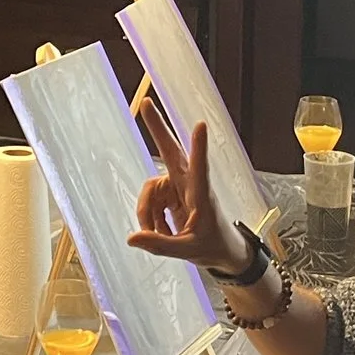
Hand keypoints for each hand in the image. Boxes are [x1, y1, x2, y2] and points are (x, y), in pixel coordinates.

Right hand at [130, 120, 247, 275]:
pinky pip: (149, 202)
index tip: (201, 125)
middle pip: (170, 151)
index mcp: (202, 195)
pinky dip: (150, 220)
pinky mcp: (170, 194)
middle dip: (157, 128)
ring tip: (160, 236)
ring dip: (148, 215)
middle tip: (145, 103)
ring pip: (150, 191)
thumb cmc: (213, 246)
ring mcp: (178, 187)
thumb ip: (160, 245)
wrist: (221, 252)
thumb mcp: (189, 251)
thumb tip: (132, 238)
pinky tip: (161, 232)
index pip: (201, 168)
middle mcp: (189, 184)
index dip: (199, 147)